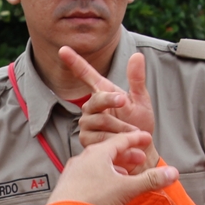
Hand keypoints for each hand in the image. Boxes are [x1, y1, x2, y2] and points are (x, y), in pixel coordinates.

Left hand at [49, 130, 178, 204]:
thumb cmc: (94, 199)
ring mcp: (73, 172)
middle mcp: (83, 159)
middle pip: (108, 151)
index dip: (136, 139)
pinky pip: (87, 175)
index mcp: (98, 153)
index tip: (146, 138)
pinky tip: (104, 188)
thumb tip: (172, 173)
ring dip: (112, 167)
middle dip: (126, 155)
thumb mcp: (127, 188)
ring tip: (124, 175)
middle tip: (139, 159)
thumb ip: (150, 180)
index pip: (121, 140)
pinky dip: (100, 177)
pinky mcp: (67, 186)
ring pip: (96, 164)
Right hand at [60, 48, 157, 171]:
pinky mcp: (86, 141)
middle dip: (110, 101)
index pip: (86, 75)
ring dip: (121, 129)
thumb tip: (137, 55)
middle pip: (95, 100)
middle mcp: (91, 108)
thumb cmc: (140, 126)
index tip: (63, 49)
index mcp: (103, 94)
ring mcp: (87, 125)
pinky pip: (99, 139)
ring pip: (100, 121)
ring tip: (137, 135)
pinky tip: (130, 149)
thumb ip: (136, 80)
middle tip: (124, 102)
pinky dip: (117, 143)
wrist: (141, 155)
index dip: (75, 62)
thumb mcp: (141, 101)